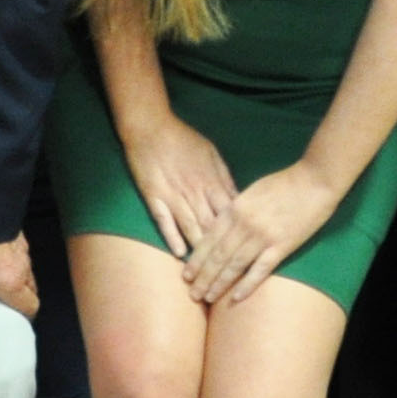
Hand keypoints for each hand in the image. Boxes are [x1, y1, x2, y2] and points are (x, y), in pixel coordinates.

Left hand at [0, 232, 34, 332]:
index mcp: (9, 282)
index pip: (30, 306)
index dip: (23, 315)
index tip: (13, 318)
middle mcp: (20, 265)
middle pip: (30, 287)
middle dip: (19, 295)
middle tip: (2, 300)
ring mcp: (19, 245)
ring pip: (25, 267)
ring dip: (14, 273)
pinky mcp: (13, 228)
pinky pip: (17, 248)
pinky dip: (8, 254)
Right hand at [118, 113, 238, 259]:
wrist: (151, 128)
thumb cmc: (184, 139)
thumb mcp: (211, 154)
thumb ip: (224, 178)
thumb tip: (238, 199)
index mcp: (211, 181)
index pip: (229, 214)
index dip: (237, 233)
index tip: (245, 249)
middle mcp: (194, 192)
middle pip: (211, 226)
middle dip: (219, 249)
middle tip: (226, 269)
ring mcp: (173, 196)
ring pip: (190, 227)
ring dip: (198, 250)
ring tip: (206, 269)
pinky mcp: (154, 197)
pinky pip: (164, 222)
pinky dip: (172, 237)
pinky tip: (179, 253)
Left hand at [181, 158, 340, 309]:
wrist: (315, 180)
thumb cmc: (285, 183)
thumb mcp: (252, 191)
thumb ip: (237, 210)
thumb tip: (222, 226)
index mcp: (235, 209)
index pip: (209, 239)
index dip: (196, 259)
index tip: (186, 275)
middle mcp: (244, 225)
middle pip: (218, 256)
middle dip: (202, 277)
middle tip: (192, 294)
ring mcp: (263, 237)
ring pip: (234, 265)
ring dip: (219, 284)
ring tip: (207, 298)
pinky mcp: (282, 246)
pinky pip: (261, 269)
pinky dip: (247, 285)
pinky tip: (236, 298)